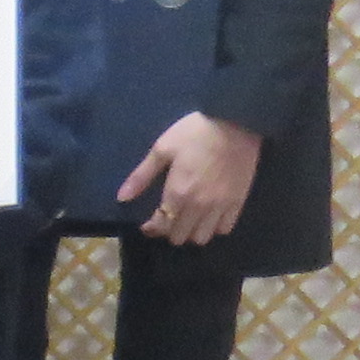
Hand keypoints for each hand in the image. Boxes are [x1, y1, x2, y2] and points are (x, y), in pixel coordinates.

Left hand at [120, 110, 262, 246]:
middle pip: (181, 236)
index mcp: (178, 193)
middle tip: (166, 219)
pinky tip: (208, 217)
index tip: (147, 223)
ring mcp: (221, 206)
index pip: (161, 226)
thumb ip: (142, 176)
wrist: (236, 123)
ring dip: (191, 233)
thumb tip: (121, 198)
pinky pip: (225, 228)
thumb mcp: (162, 149)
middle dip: (169, 231)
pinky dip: (215, 228)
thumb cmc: (194, 133)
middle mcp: (199, 206)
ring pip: (203, 237)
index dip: (151, 228)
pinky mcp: (239, 202)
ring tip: (186, 220)